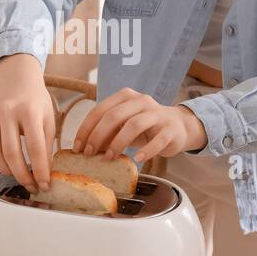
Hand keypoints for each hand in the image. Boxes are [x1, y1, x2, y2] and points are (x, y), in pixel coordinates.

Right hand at [0, 53, 54, 192]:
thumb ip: (46, 146)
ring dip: (5, 170)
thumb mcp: (48, 120)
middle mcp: (7, 112)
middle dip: (22, 175)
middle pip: (11, 152)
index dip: (40, 169)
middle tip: (31, 185)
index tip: (44, 184)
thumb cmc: (36, 105)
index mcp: (29, 111)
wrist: (19, 84)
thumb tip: (43, 175)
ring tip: (16, 174)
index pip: (35, 146)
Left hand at [72, 87, 206, 164]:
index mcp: (126, 96)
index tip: (78, 147)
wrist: (178, 127)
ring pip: (134, 125)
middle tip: (90, 154)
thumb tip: (84, 148)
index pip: (100, 110)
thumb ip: (106, 133)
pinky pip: (157, 140)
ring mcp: (157, 114)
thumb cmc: (145, 127)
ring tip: (110, 157)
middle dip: (98, 135)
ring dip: (118, 143)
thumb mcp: (123, 127)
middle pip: (115, 115)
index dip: (86, 128)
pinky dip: (147, 150)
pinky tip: (138, 159)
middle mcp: (141, 101)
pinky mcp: (170, 129)